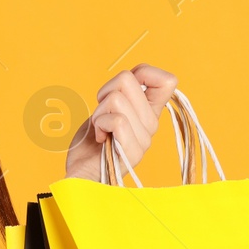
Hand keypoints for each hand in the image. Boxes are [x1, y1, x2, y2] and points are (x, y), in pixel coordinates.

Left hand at [64, 64, 177, 181]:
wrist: (81, 176)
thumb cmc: (91, 144)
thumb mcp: (106, 110)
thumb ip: (122, 93)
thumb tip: (133, 75)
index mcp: (149, 112)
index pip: (167, 81)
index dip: (142, 72)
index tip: (121, 88)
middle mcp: (151, 125)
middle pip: (128, 80)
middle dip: (104, 93)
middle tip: (102, 115)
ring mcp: (144, 140)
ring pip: (117, 100)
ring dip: (98, 113)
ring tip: (100, 129)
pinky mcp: (133, 152)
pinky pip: (117, 120)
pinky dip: (100, 125)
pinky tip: (100, 138)